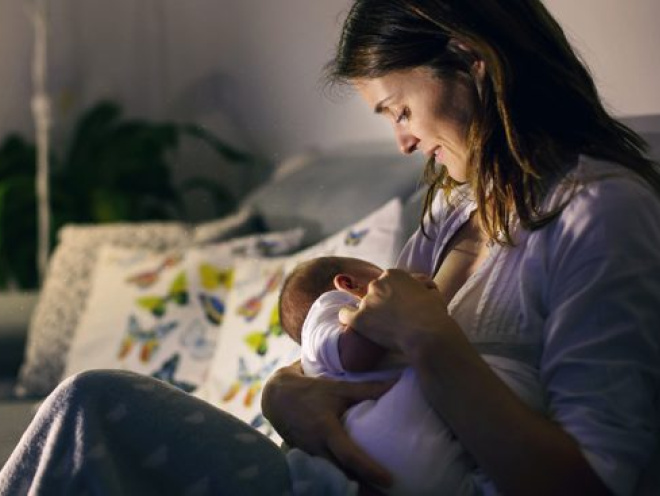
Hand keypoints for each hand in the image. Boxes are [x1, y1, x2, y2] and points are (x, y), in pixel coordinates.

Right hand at [261, 361, 395, 487]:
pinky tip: (356, 489)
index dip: (369, 469)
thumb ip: (367, 389)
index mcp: (325, 430)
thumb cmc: (311, 391)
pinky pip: (326, 476)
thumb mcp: (338, 388)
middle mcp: (316, 448)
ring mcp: (309, 457)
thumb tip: (396, 383)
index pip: (349, 456)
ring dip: (352, 490)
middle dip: (364, 491)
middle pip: (342, 477)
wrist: (277, 398)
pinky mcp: (306, 460)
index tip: (389, 481)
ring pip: (333, 480)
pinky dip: (340, 484)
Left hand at [339, 269, 448, 352]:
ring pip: (362, 305)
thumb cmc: (434, 314)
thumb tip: (421, 284)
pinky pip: (345, 315)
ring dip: (370, 314)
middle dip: (381, 303)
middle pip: (374, 293)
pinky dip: (348, 319)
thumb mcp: (431, 291)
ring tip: (383, 328)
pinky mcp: (359, 319)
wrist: (427, 334)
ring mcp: (366, 301)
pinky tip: (355, 324)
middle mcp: (376, 284)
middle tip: (393, 318)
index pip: (386, 283)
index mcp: (393, 274)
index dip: (393, 295)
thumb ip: (421, 285)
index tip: (399, 306)